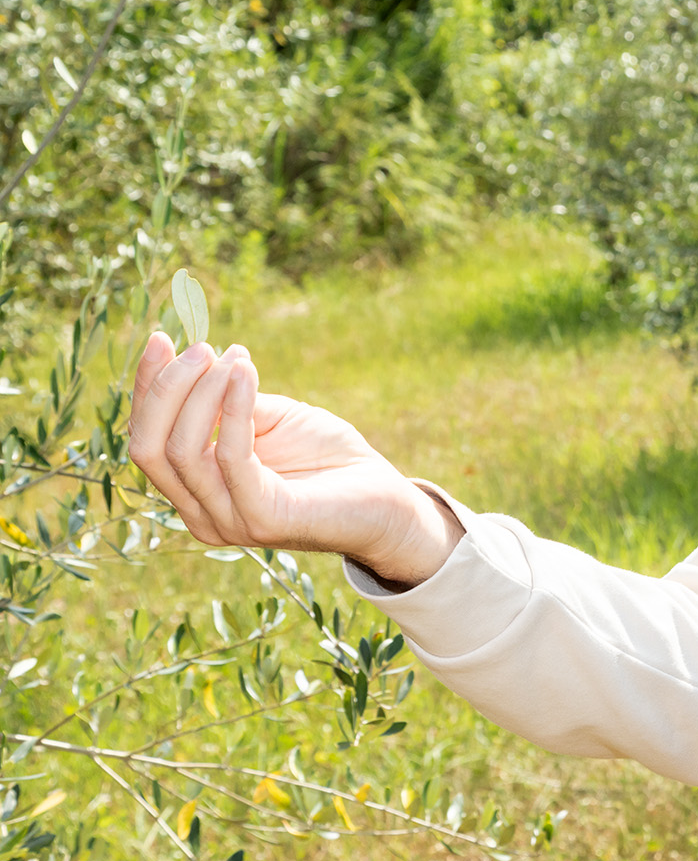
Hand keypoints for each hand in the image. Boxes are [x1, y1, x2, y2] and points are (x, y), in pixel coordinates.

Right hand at [126, 333, 463, 585]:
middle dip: (167, 389)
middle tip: (201, 348)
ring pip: (184, 451)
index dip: (148, 388)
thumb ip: (228, 404)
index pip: (147, 440)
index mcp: (195, 491)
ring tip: (233, 357)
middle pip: (150, 449)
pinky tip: (245, 374)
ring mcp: (229, 521)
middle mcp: (202, 513)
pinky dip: (233, 409)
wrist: (387, 499)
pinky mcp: (263, 519)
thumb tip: (200, 365)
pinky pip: (232, 458)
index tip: (161, 339)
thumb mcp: (270, 419)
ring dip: (202, 393)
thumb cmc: (327, 457)